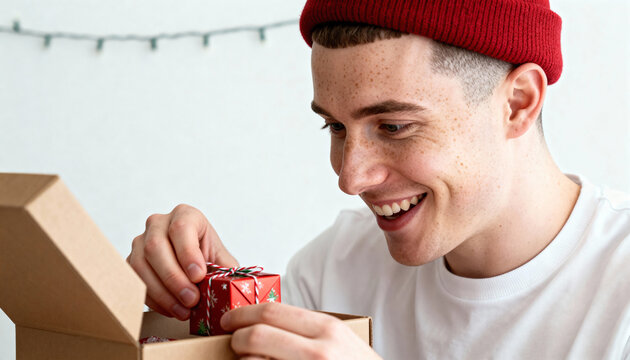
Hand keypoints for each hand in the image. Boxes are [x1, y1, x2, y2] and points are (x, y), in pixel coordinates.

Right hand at [126, 204, 237, 319]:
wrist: (193, 267)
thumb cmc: (208, 258)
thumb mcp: (222, 260)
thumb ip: (226, 269)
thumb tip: (231, 284)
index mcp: (185, 214)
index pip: (181, 228)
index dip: (188, 253)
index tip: (198, 276)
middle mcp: (159, 223)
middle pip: (157, 247)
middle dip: (175, 278)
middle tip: (192, 299)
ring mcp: (141, 241)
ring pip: (142, 265)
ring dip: (163, 292)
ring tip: (184, 310)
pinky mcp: (131, 261)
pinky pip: (135, 280)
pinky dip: (154, 299)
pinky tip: (172, 309)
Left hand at [220, 303, 380, 359]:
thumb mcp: (340, 340)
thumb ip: (308, 329)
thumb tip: (265, 322)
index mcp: (326, 329)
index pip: (271, 311)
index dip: (242, 314)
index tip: (230, 320)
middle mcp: (317, 350)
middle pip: (256, 334)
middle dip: (236, 337)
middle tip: (232, 341)